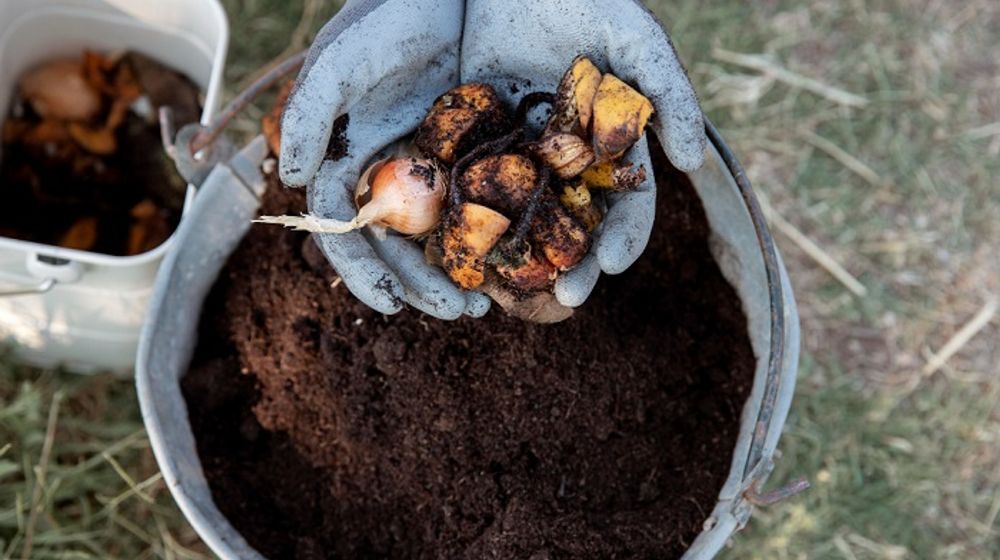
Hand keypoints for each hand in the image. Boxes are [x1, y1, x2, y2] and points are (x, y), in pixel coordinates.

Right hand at [279, 0, 490, 318]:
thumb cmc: (386, 16)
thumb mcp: (343, 60)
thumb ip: (312, 113)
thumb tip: (293, 179)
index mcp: (348, 162)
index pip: (345, 232)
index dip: (363, 272)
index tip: (389, 306)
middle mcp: (387, 173)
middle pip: (397, 246)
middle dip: (422, 285)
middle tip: (462, 313)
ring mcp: (431, 167)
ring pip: (440, 235)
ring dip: (459, 272)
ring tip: (488, 303)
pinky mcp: (473, 155)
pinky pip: (481, 206)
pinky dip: (492, 236)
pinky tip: (514, 260)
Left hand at [462, 0, 705, 306]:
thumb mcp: (635, 40)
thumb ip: (670, 96)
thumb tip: (692, 165)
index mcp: (608, 151)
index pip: (626, 208)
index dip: (624, 239)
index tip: (612, 265)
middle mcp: (565, 165)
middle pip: (575, 229)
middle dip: (575, 266)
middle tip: (566, 297)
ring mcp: (519, 158)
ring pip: (523, 221)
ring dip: (521, 259)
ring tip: (514, 289)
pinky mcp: (473, 143)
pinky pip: (471, 190)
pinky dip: (469, 222)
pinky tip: (461, 249)